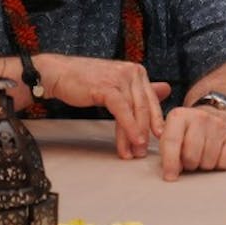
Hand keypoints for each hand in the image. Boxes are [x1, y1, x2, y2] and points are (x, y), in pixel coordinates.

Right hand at [36, 54, 169, 159]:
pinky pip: (122, 111)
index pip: (151, 100)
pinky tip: (130, 141)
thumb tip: (167, 89)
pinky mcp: (108, 87)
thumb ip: (139, 90)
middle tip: (144, 152)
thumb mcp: (116, 85)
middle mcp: (132, 72)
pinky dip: (128, 128)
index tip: (161, 138)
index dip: (156, 120)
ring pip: (135, 111)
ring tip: (135, 152)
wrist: (58, 73)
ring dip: (136, 135)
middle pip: (144, 107)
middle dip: (146, 132)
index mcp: (136, 72)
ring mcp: (120, 78)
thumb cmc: (85, 80)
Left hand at [157, 105, 225, 180]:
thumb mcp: (170, 131)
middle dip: (189, 164)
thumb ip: (165, 146)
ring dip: (204, 165)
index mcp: (179, 115)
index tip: (170, 177)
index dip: (170, 163)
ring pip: (208, 162)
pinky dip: (219, 165)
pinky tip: (215, 154)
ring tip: (202, 155)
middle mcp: (200, 117)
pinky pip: (224, 163)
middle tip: (190, 160)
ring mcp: (218, 125)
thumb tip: (167, 166)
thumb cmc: (189, 130)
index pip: (172, 141)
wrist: (214, 114)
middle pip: (191, 156)